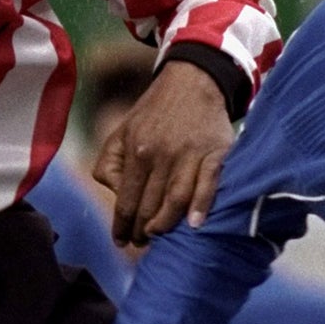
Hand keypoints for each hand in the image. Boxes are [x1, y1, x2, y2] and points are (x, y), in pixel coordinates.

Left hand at [92, 60, 232, 245]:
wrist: (193, 81)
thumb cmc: (154, 111)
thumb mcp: (121, 130)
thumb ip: (109, 163)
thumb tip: (114, 193)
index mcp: (137, 150)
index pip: (126, 200)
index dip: (122, 225)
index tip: (121, 241)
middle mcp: (162, 155)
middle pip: (149, 206)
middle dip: (142, 231)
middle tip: (141, 243)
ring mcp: (190, 154)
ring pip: (176, 200)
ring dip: (166, 225)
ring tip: (160, 235)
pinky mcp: (215, 153)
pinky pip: (209, 184)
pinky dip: (202, 206)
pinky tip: (195, 224)